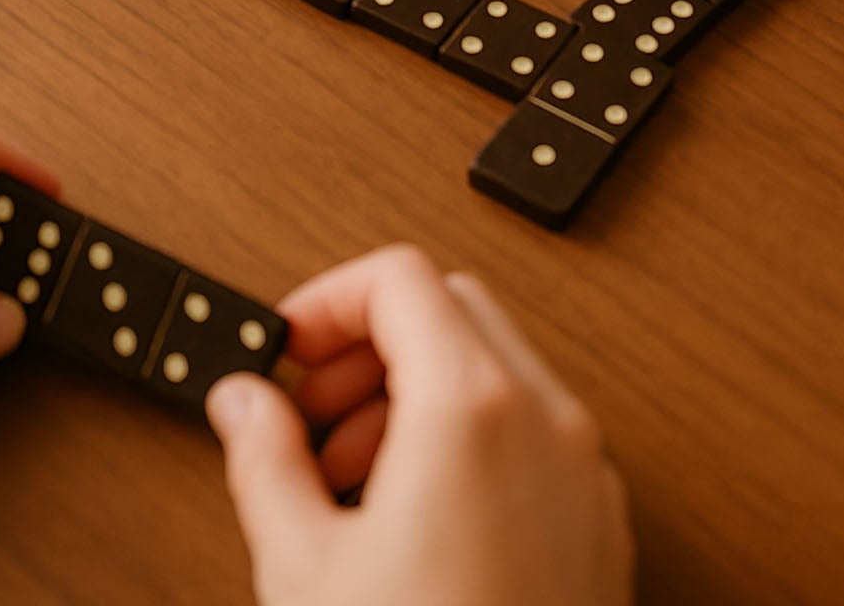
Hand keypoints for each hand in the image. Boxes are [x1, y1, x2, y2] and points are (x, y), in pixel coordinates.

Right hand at [207, 245, 631, 605]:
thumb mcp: (304, 566)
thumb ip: (264, 457)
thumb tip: (243, 402)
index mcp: (471, 407)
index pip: (399, 277)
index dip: (327, 298)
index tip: (285, 348)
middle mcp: (544, 423)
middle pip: (452, 306)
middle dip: (370, 340)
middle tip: (312, 407)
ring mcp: (584, 476)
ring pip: (497, 366)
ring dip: (416, 388)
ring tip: (351, 475)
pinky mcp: (600, 529)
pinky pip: (532, 432)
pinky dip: (468, 436)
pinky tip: (413, 519)